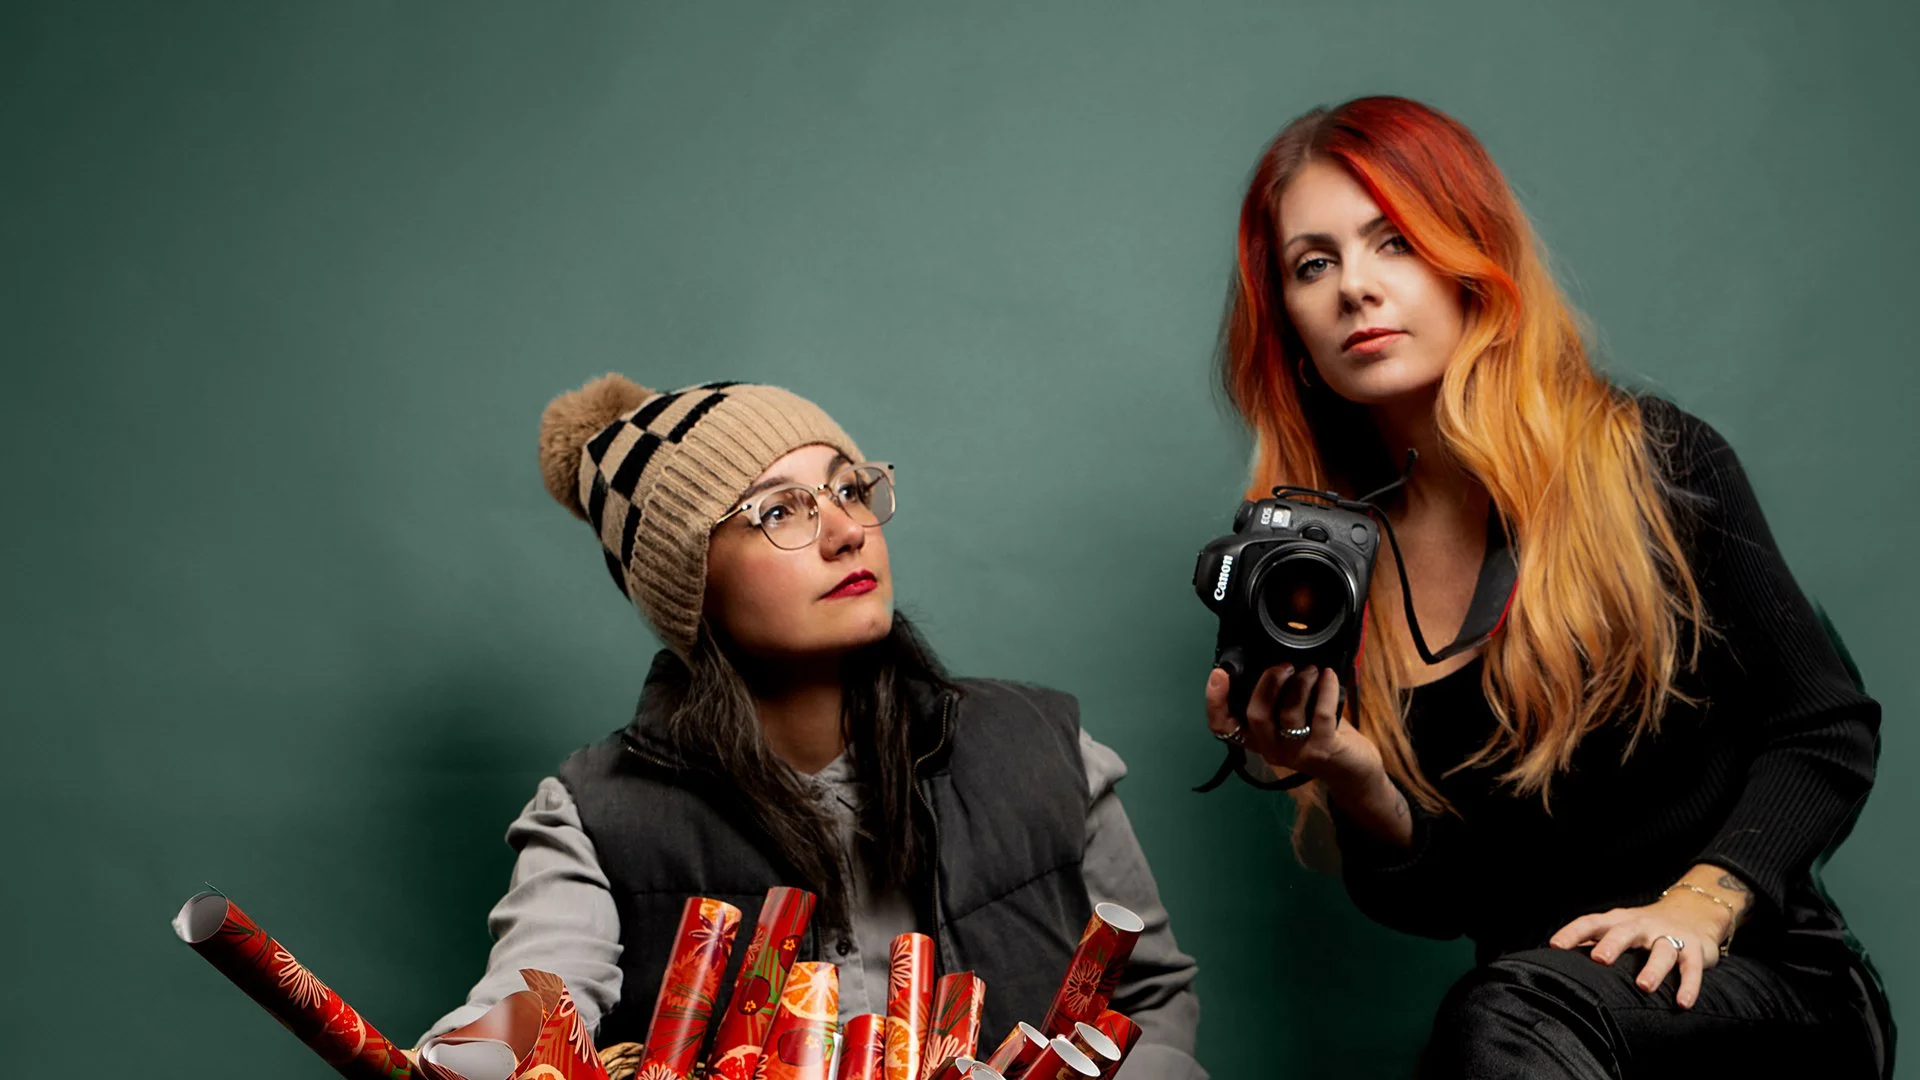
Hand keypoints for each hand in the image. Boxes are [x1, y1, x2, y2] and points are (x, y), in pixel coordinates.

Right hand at [1204, 663, 1382, 795]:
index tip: (1219, 674)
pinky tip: (1329, 676)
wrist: (1353, 769)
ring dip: (1300, 684)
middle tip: (1284, 665)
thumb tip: (1272, 658)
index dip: (1215, 702)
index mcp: (1257, 738)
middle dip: (1268, 683)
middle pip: (1256, 716)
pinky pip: (1321, 715)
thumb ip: (1279, 697)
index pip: (1223, 727)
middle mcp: (1270, 748)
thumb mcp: (1293, 717)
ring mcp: (1296, 752)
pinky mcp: (1322, 750)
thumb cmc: (1320, 735)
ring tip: (1311, 669)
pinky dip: (1325, 690)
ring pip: (1288, 714)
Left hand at [1548, 891, 1733, 1008]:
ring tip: (1644, 987)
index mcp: (1618, 921)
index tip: (1555, 945)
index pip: (1592, 922)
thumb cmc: (1643, 928)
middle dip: (1612, 944)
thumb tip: (1557, 960)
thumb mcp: (1618, 929)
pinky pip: (1691, 968)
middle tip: (1599, 959)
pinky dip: (1689, 985)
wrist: (1694, 912)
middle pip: (1625, 932)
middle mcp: (1642, 926)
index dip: (1573, 932)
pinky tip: (1682, 1003)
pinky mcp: (1695, 950)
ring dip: (1653, 968)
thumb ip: (1593, 942)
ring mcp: (1669, 937)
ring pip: (1662, 950)